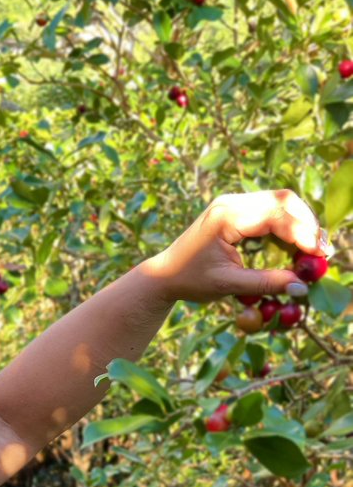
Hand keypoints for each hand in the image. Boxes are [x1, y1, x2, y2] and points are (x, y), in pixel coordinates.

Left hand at [141, 188, 332, 304]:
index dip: (302, 234)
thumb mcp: (228, 285)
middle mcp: (231, 202)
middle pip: (283, 200)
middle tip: (322, 251)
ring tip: (312, 250)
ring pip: (280, 202)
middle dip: (306, 224)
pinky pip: (270, 210)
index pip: (276, 215)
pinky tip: (295, 245)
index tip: (319, 255)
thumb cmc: (191, 281)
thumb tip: (302, 286)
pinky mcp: (236, 209)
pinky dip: (286, 225)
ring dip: (299, 223)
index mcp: (227, 215)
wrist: (164, 275)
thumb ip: (265, 283)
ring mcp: (233, 202)